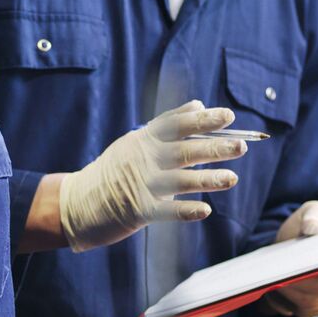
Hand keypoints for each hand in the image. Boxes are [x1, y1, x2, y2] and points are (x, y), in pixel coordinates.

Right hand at [59, 101, 247, 251]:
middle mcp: (143, 159)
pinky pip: (166, 211)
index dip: (203, 120)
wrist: (77, 203)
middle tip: (240, 146)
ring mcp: (140, 184)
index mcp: (144, 139)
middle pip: (184, 151)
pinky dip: (186, 211)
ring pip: (180, 180)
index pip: (177, 125)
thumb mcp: (136, 141)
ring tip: (232, 178)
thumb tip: (198, 104)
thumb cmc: (114, 171)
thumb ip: (167, 125)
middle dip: (214, 147)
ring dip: (208, 179)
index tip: (227, 115)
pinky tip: (206, 210)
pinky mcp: (137, 211)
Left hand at [266, 201, 317, 316]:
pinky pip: (302, 311)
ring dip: (288, 296)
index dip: (314, 274)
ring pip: (309, 306)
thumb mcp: (312, 212)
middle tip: (274, 276)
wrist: (304, 237)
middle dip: (294, 287)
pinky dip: (286, 304)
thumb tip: (312, 228)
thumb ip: (313, 217)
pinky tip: (275, 291)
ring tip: (272, 281)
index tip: (293, 270)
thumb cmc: (311, 222)